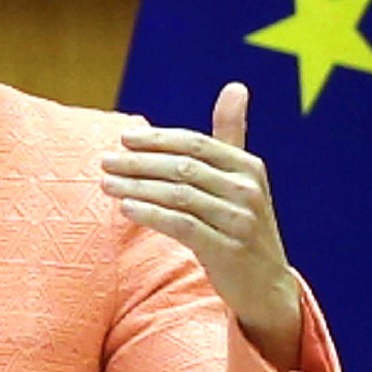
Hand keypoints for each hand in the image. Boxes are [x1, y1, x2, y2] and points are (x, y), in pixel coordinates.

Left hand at [100, 82, 303, 370]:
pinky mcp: (227, 250)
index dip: (157, 139)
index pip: (195, 144)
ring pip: (178, 196)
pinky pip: (181, 226)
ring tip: (107, 185)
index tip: (123, 138)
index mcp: (248, 167)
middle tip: (106, 162)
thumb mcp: (241, 180)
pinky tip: (126, 209)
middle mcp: (246, 190)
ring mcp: (239, 221)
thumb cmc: (242, 226)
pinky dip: (151, 215)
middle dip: (139, 163)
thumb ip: (231, 135)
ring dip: (137, 188)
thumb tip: (235, 85)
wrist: (266, 286)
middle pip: (183, 167)